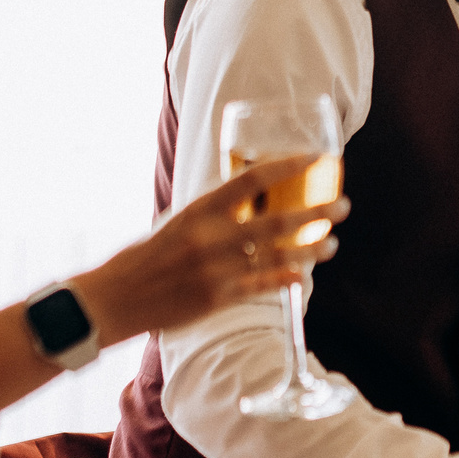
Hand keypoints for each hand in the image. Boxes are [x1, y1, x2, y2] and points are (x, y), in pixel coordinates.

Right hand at [77, 157, 345, 341]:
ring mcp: (216, 269)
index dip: (287, 166)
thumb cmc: (146, 256)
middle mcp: (211, 237)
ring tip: (332, 242)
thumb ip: (213, 212)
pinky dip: (286, 279)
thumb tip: (248, 200)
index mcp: (199, 209)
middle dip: (317, 213)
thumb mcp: (177, 222)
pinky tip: (305, 275)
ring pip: (277, 255)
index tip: (314, 158)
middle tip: (343, 206)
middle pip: (277, 221)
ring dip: (311, 248)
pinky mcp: (217, 299)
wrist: (115, 298)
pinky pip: (261, 286)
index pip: (251, 179)